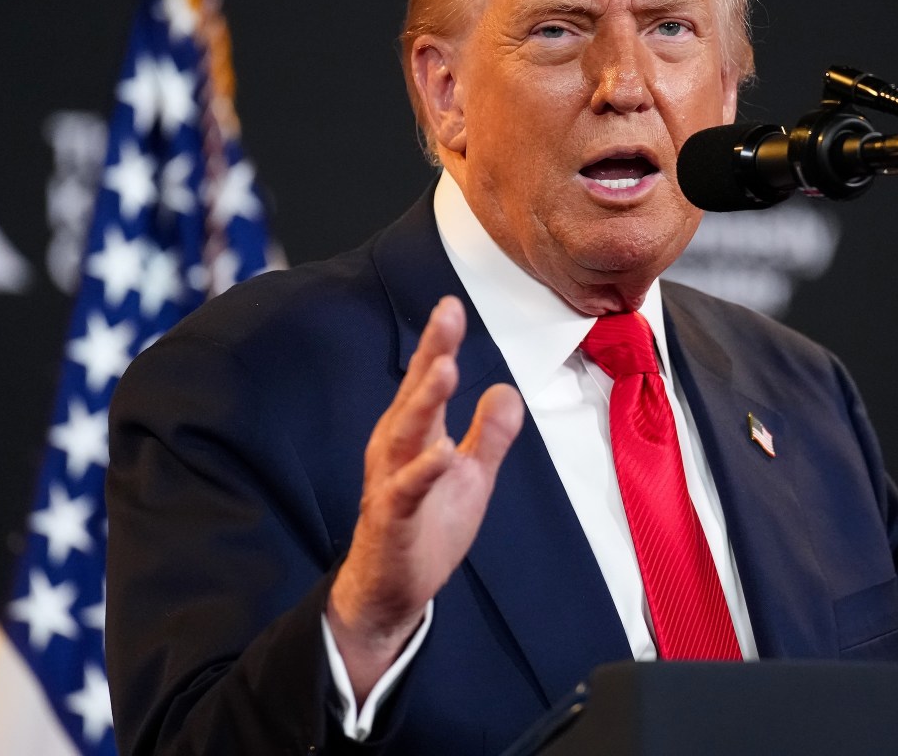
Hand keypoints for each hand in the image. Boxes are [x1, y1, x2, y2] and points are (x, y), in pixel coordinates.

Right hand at [326, 295, 522, 701]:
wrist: (391, 592)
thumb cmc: (428, 527)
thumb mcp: (472, 476)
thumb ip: (491, 435)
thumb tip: (507, 388)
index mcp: (415, 436)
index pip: (427, 382)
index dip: (439, 343)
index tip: (452, 305)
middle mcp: (396, 451)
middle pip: (414, 395)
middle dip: (431, 354)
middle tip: (447, 314)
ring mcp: (391, 484)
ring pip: (406, 435)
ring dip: (425, 402)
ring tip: (446, 369)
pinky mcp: (392, 520)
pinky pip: (406, 492)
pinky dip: (424, 471)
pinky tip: (444, 453)